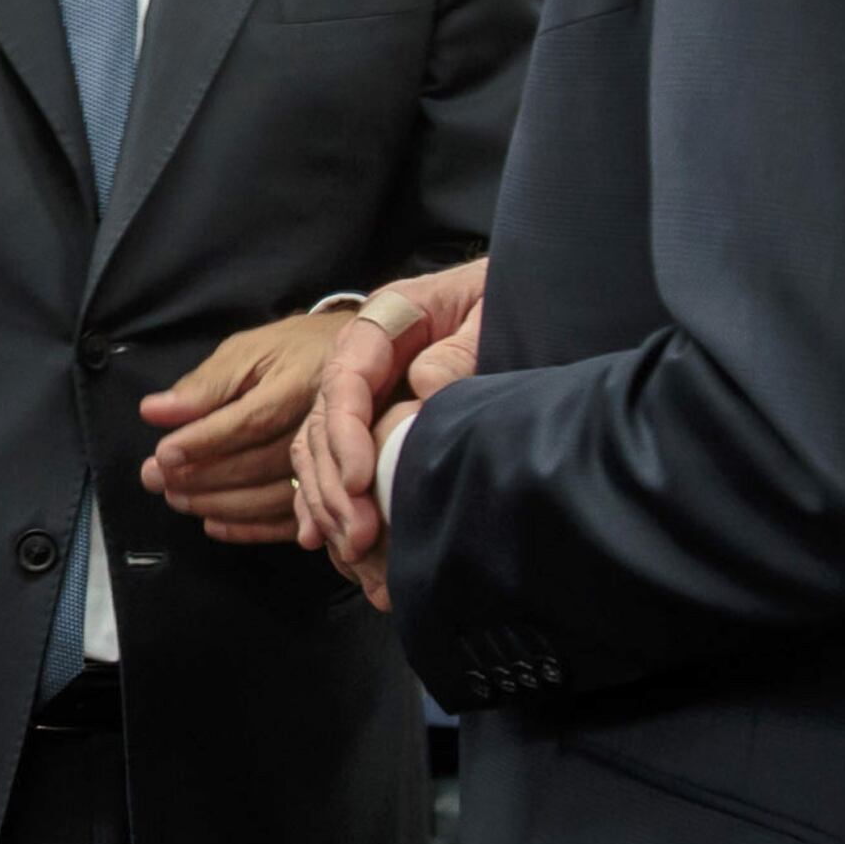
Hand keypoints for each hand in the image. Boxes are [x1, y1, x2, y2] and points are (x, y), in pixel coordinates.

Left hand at [135, 314, 341, 544]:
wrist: (352, 362)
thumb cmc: (290, 352)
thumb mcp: (247, 351)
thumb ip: (203, 386)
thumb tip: (152, 411)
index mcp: (302, 384)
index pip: (251, 421)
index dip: (205, 442)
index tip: (163, 455)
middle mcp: (323, 427)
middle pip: (261, 464)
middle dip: (203, 477)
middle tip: (157, 481)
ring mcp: (333, 462)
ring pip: (276, 498)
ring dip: (221, 505)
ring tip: (178, 499)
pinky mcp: (332, 487)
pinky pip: (294, 520)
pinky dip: (251, 529)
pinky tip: (215, 524)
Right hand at [291, 262, 487, 586]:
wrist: (523, 292)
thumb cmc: (505, 298)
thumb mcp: (489, 312)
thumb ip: (460, 348)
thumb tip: (424, 390)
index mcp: (385, 320)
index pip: (346, 376)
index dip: (345, 432)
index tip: (358, 480)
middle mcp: (363, 357)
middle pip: (325, 421)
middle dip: (335, 483)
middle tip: (360, 537)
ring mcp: (365, 391)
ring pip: (321, 448)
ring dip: (330, 502)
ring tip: (354, 551)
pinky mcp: (373, 422)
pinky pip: (335, 463)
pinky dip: (325, 502)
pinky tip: (324, 541)